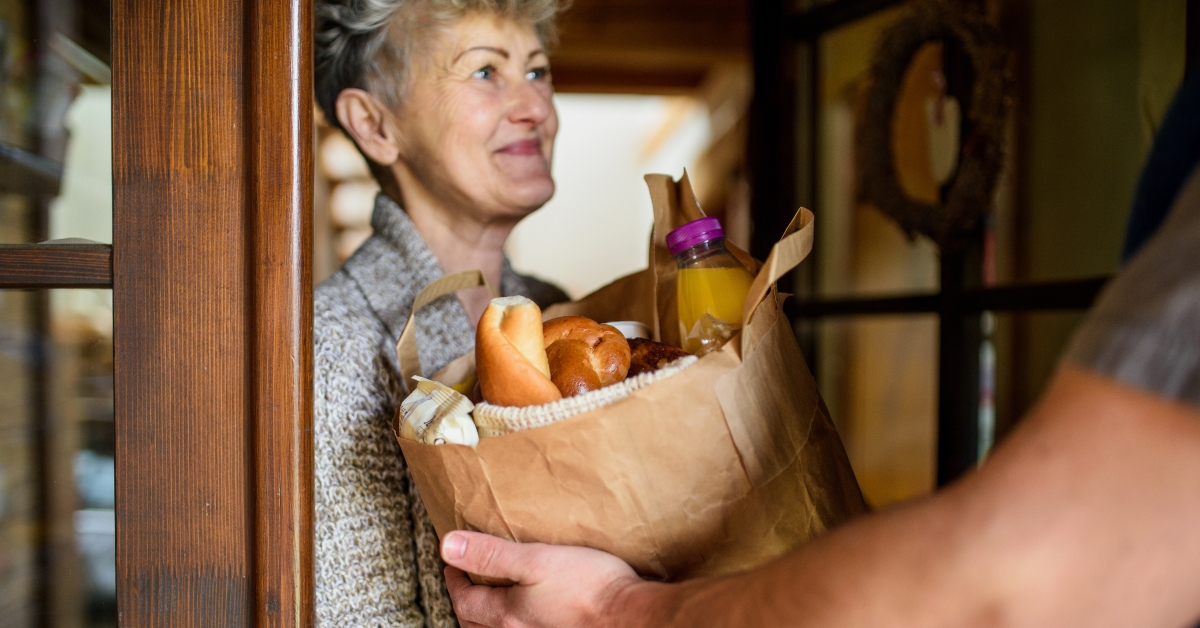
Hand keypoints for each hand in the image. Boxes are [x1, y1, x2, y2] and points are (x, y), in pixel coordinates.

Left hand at [440, 530, 657, 627]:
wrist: (630, 616)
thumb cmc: (588, 587)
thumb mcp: (535, 560)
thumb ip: (490, 554)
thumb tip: (448, 546)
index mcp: (505, 615)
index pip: (464, 599)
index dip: (454, 579)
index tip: (452, 564)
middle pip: (475, 622)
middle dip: (465, 601)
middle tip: (465, 582)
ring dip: (485, 618)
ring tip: (490, 602)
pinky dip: (512, 625)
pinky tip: (527, 615)